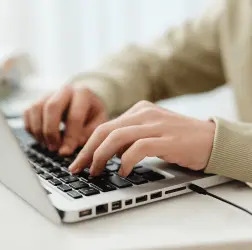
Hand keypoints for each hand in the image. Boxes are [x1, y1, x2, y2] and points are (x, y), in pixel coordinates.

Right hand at [24, 85, 107, 154]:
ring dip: (39, 131)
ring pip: (36, 109)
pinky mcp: (37, 99)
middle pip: (51, 107)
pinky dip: (31, 129)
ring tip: (48, 145)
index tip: (66, 152)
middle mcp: (65, 90)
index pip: (74, 116)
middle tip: (54, 148)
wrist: (83, 99)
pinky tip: (42, 138)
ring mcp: (49, 93)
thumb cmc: (91, 113)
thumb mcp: (98, 122)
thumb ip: (87, 134)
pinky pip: (27, 113)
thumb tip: (69, 146)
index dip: (69, 137)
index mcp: (83, 93)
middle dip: (51, 132)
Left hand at [69, 100, 215, 176]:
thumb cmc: (178, 139)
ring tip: (96, 171)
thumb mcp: (150, 131)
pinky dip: (125, 161)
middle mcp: (144, 113)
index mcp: (138, 110)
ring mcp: (156, 124)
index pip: (105, 126)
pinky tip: (122, 171)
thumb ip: (130, 138)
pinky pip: (138, 148)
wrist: (212, 139)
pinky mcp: (167, 139)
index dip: (88, 145)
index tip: (79, 161)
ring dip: (101, 156)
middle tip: (78, 168)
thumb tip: (107, 152)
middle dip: (88, 151)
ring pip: (117, 137)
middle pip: (105, 130)